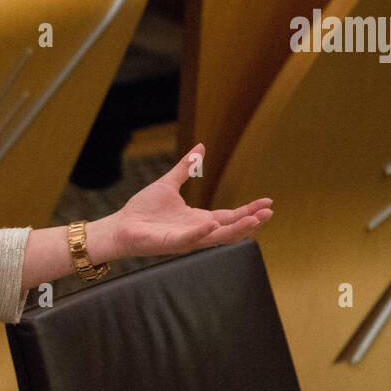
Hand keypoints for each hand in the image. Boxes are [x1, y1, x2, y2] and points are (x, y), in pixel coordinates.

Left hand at [109, 143, 271, 258]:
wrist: (121, 226)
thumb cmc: (143, 209)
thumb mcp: (169, 184)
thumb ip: (186, 168)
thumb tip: (201, 147)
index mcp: (198, 219)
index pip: (230, 215)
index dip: (248, 210)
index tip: (268, 202)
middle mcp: (196, 231)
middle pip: (230, 228)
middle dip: (250, 221)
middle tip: (269, 213)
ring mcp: (185, 239)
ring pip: (216, 237)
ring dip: (236, 229)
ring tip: (254, 221)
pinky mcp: (170, 243)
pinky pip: (189, 239)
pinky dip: (200, 233)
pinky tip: (211, 224)